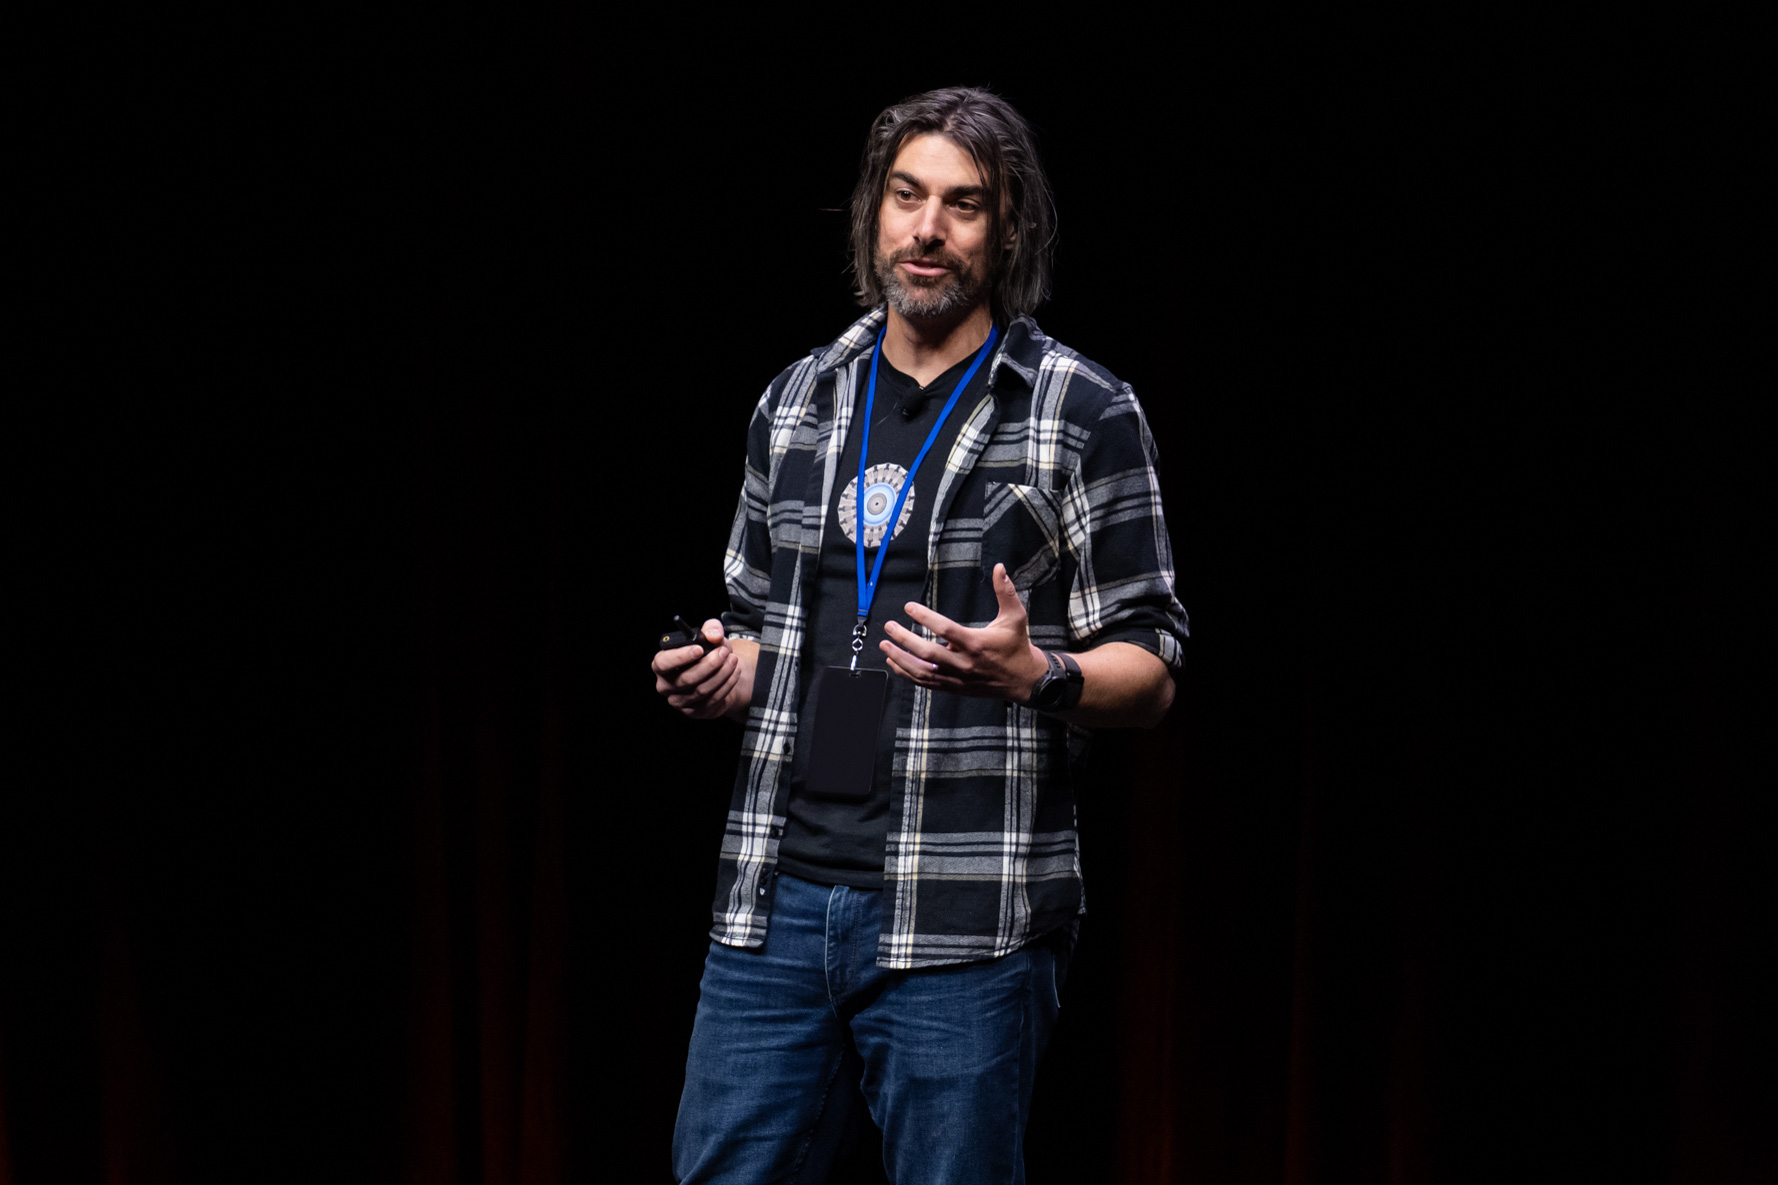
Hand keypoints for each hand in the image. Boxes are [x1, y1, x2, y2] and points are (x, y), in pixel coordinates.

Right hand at [653, 619, 747, 719]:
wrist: (719, 673)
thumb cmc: (708, 653)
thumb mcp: (710, 636)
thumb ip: (711, 629)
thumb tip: (714, 635)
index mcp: (662, 664)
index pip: (663, 663)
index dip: (680, 657)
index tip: (699, 649)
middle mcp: (665, 685)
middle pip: (686, 679)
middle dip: (709, 664)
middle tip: (724, 653)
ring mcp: (679, 701)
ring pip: (701, 690)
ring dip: (721, 674)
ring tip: (733, 660)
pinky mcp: (694, 711)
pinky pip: (712, 699)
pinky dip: (727, 684)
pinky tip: (734, 673)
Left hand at [879, 563, 1049, 701]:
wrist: (1024, 680)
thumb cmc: (1017, 646)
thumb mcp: (1015, 617)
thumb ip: (1005, 591)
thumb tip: (1000, 568)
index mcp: (977, 644)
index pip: (945, 630)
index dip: (925, 618)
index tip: (909, 607)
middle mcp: (964, 663)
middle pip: (928, 653)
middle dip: (905, 640)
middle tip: (889, 627)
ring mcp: (957, 678)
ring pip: (923, 672)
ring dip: (900, 659)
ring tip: (885, 645)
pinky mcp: (954, 688)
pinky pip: (926, 683)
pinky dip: (907, 674)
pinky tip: (895, 663)